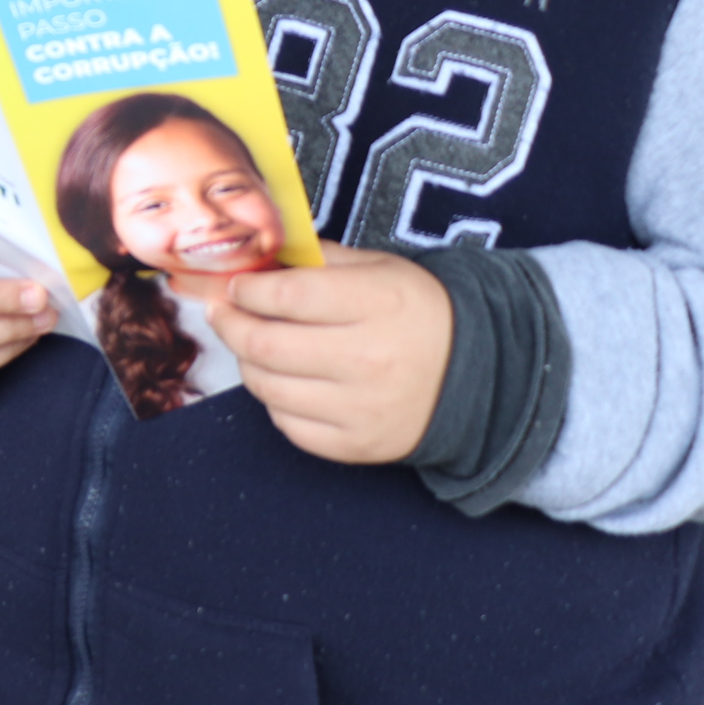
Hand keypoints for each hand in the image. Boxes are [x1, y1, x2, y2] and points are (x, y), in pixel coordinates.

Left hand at [207, 243, 450, 463]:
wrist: (479, 374)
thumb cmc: (420, 313)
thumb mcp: (382, 269)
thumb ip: (319, 260)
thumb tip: (260, 260)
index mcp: (377, 304)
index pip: (287, 295)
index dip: (248, 290)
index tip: (236, 286)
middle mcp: (368, 358)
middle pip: (265, 345)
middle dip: (231, 325)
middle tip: (224, 313)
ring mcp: (361, 407)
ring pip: (268, 388)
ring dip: (247, 363)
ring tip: (251, 346)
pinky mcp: (356, 444)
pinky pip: (288, 425)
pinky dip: (274, 402)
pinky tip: (284, 382)